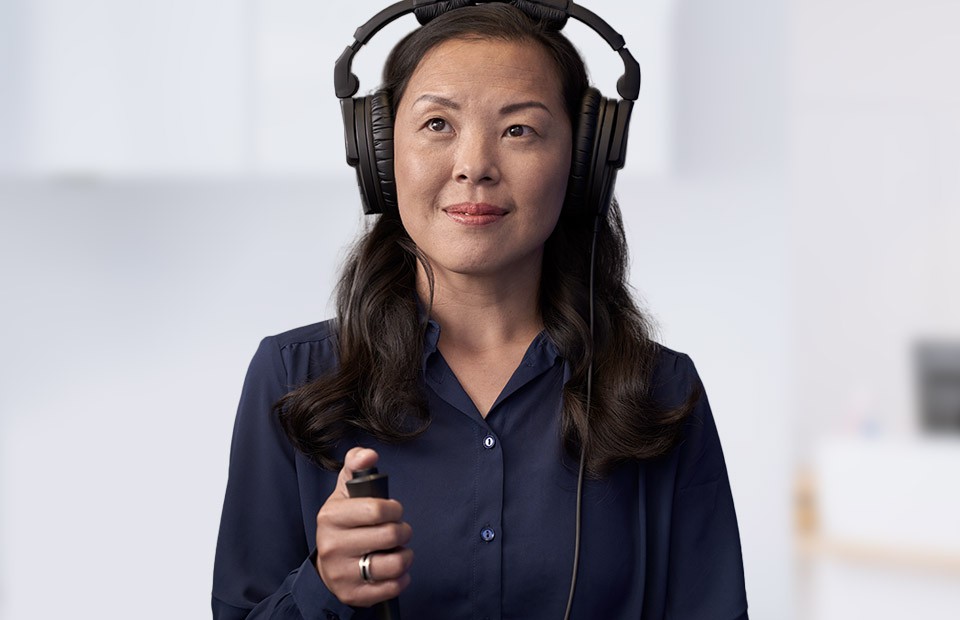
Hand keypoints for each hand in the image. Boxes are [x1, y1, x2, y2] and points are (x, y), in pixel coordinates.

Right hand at [314, 447, 413, 606]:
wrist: (327, 564)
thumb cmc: (343, 522)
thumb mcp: (344, 491)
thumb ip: (356, 466)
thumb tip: (369, 454)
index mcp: (330, 516)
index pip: (376, 510)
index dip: (394, 509)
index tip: (394, 511)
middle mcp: (332, 546)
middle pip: (389, 536)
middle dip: (403, 531)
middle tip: (400, 531)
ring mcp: (341, 573)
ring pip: (392, 565)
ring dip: (405, 556)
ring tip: (400, 551)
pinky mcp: (352, 594)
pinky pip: (390, 588)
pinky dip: (401, 579)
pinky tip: (396, 571)